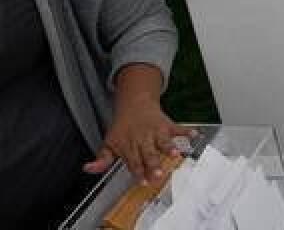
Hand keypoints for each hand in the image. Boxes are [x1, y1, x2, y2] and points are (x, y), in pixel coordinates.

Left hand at [82, 64, 194, 183]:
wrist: (134, 104)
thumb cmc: (122, 128)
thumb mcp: (108, 143)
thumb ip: (102, 160)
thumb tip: (88, 169)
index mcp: (129, 146)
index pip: (134, 162)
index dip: (138, 172)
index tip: (143, 181)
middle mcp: (143, 140)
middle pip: (149, 154)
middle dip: (154, 164)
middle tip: (158, 174)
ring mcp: (156, 132)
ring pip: (164, 141)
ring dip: (170, 147)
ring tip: (175, 154)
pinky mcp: (167, 125)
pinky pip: (178, 128)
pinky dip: (187, 131)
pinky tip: (194, 135)